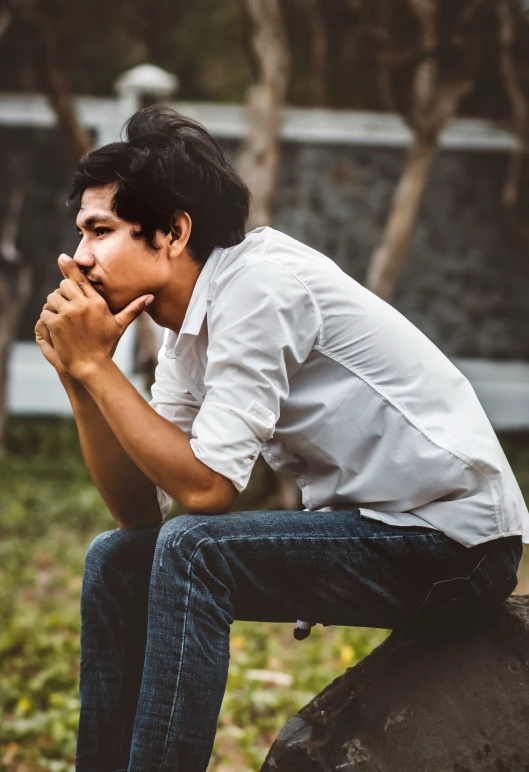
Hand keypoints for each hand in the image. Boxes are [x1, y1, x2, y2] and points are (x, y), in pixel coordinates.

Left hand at [36, 254, 153, 381]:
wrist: (92, 365)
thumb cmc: (106, 345)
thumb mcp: (120, 325)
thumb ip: (134, 309)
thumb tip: (151, 297)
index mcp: (97, 302)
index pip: (81, 279)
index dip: (70, 267)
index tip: (62, 258)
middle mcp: (82, 305)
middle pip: (64, 286)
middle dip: (62, 294)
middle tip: (66, 306)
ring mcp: (68, 313)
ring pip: (52, 298)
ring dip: (53, 306)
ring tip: (60, 317)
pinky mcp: (56, 323)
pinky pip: (46, 312)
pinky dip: (48, 317)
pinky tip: (55, 326)